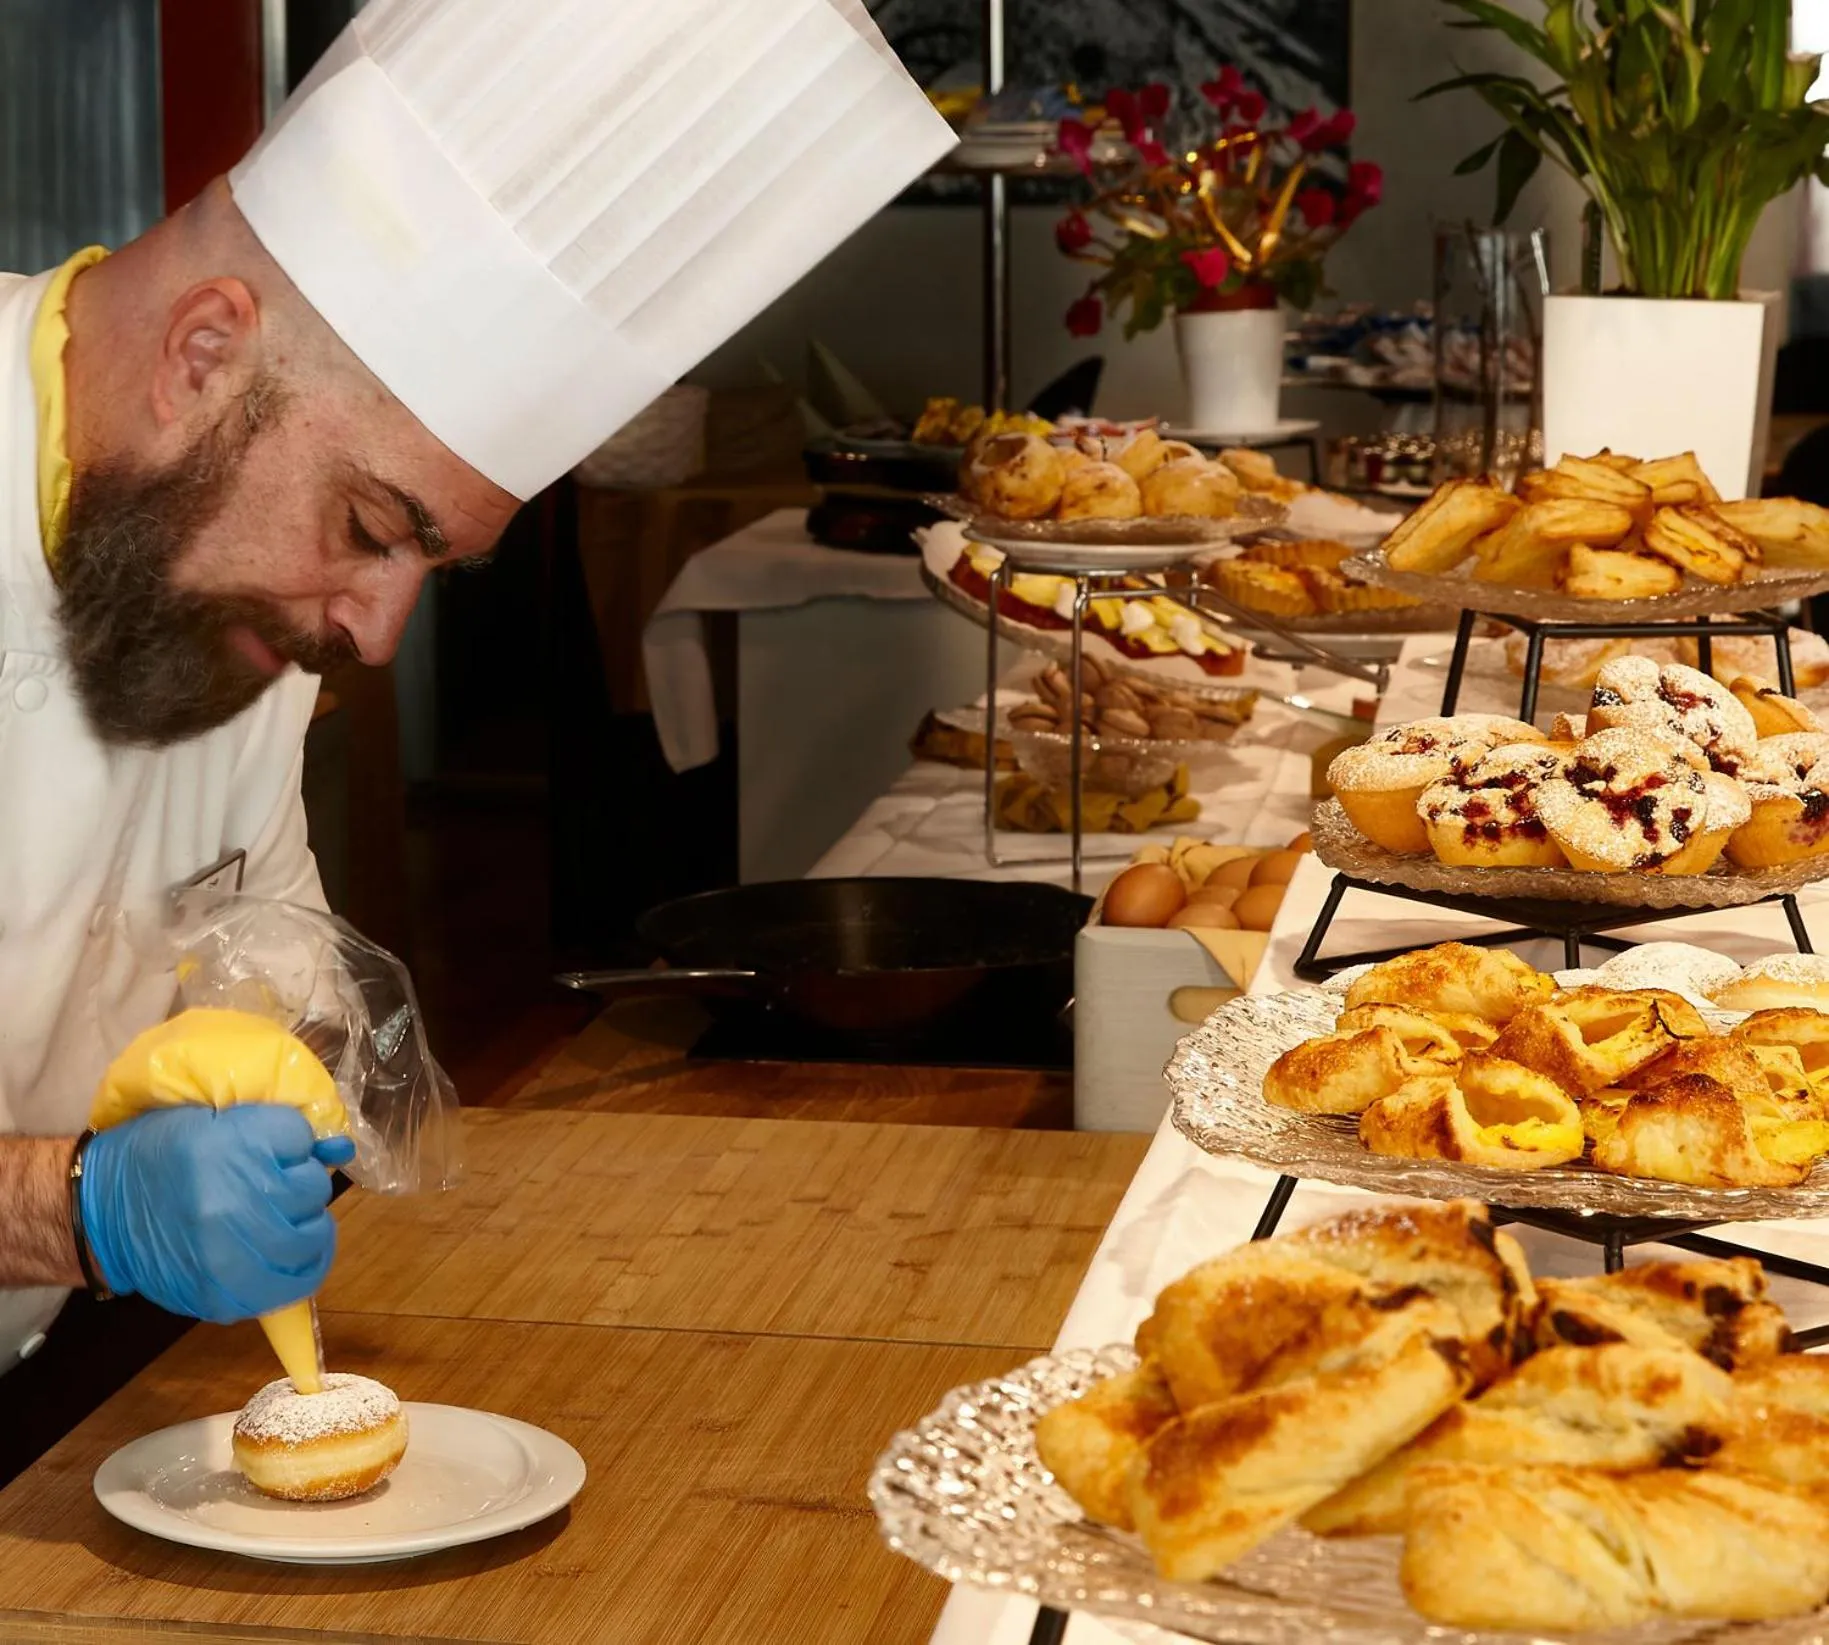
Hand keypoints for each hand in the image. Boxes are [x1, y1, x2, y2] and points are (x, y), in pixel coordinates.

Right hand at [79, 1107, 352, 1323]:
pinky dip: (305, 1266)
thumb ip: (271, 1126)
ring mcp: (228, 1255)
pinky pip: (296, 1283)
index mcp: (221, 1145)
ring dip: (308, 1222)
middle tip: (279, 1183)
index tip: (277, 1146)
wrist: (97, 1214)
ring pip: (312, 1235)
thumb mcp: (209, 1118)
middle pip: (310, 1186)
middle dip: (302, 1180)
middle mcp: (228, 1201)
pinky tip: (292, 1252)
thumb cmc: (157, 1157)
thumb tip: (337, 1145)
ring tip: (285, 1218)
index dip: (294, 1138)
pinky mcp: (226, 1295)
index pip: (298, 1135)